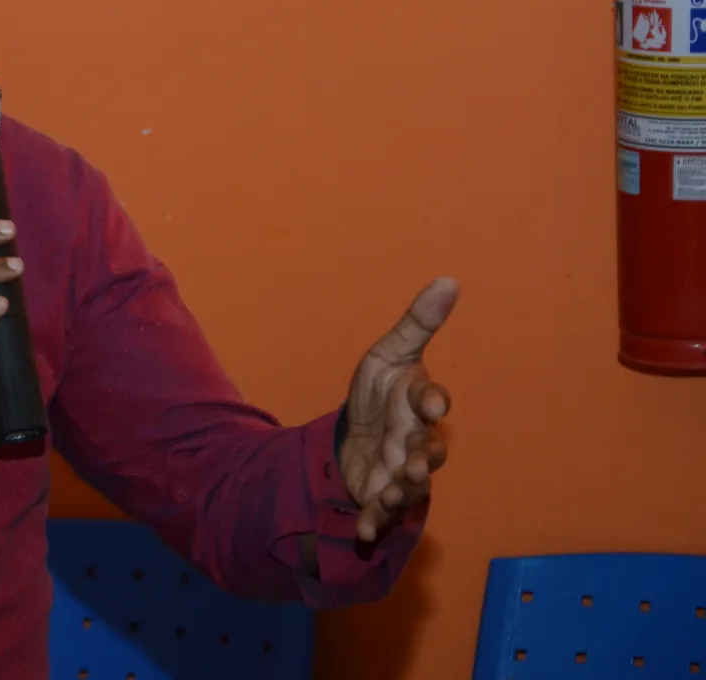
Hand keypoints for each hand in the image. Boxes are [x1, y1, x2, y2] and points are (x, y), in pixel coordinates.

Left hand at [337, 277, 457, 541]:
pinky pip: (383, 510)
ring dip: (400, 491)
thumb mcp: (389, 353)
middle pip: (426, 449)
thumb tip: (449, 278)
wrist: (359, 428)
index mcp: (418, 402)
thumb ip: (417, 322)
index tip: (433, 401)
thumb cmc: (382, 388)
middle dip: (423, 458)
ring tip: (387, 493)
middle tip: (415, 464)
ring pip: (410, 484)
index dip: (433, 400)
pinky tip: (363, 531)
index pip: (430, 399)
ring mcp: (403, 469)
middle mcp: (417, 438)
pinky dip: (374, 521)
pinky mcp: (383, 492)